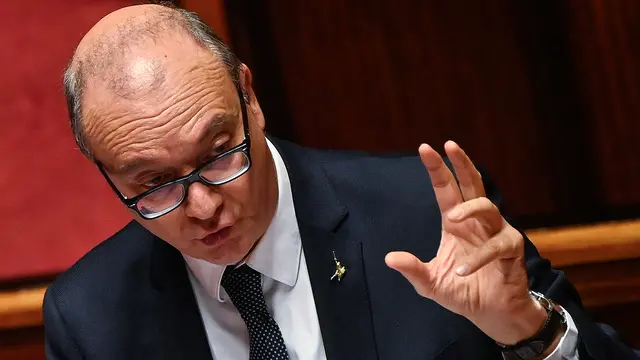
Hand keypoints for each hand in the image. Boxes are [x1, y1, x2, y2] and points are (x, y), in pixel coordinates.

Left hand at [385, 141, 547, 344]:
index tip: (425, 148)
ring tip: (452, 218)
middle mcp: (476, 222)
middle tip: (450, 145)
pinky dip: (477, 257)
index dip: (437, 169)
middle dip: (462, 164)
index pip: (446, 190)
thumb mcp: (430, 283)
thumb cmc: (462, 292)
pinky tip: (461, 271)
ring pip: (487, 207)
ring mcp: (496, 232)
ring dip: (469, 209)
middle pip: (472, 184)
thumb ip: (413, 270)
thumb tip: (389, 258)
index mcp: (455, 223)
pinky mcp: (511, 249)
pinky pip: (496, 246)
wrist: (491, 314)